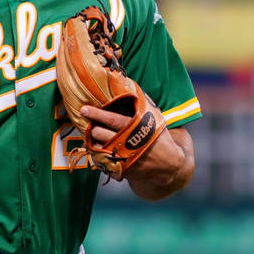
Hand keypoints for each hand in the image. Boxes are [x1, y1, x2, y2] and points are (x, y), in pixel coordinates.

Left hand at [79, 103, 193, 198]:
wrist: (169, 165)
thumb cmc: (159, 137)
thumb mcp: (154, 118)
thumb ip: (141, 103)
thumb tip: (128, 84)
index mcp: (136, 128)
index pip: (112, 119)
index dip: (97, 114)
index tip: (84, 109)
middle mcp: (128, 144)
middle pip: (100, 134)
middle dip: (92, 128)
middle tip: (88, 124)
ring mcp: (123, 158)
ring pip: (97, 147)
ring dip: (92, 141)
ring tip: (92, 135)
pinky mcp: (119, 170)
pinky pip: (100, 161)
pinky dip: (97, 154)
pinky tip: (98, 148)